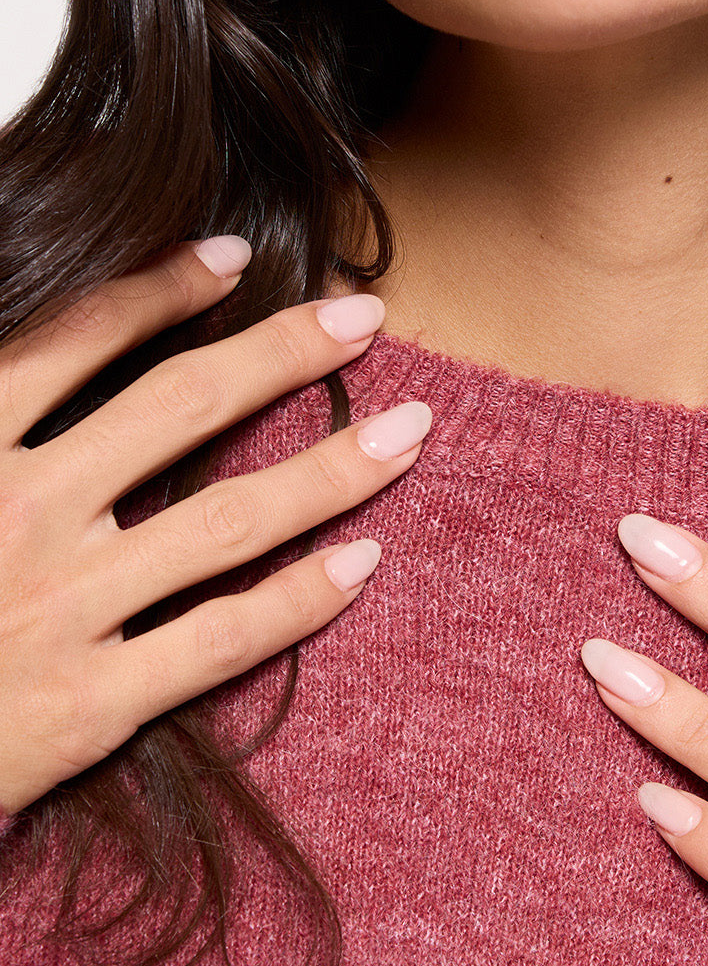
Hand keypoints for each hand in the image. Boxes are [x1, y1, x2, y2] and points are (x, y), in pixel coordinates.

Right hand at [0, 238, 429, 814]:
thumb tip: (45, 346)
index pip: (76, 339)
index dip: (163, 289)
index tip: (235, 260)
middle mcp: (16, 513)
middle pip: (183, 409)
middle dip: (285, 354)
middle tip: (364, 317)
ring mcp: (59, 610)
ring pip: (228, 521)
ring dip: (331, 469)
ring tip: (410, 433)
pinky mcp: (86, 705)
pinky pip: (220, 641)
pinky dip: (299, 599)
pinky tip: (364, 559)